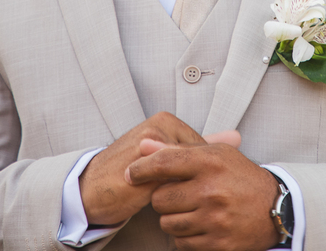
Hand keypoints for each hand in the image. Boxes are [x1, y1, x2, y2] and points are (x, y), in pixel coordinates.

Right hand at [80, 112, 206, 225]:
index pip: (202, 147)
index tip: (191, 180)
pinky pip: (171, 188)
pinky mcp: (143, 173)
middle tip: (182, 191)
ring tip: (172, 197)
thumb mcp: (163, 153)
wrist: (90, 189)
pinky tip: (168, 204)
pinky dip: (175, 199)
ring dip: (184, 191)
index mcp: (164, 120)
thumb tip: (235, 137)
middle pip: (196, 161)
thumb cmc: (127, 171)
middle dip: (195, 180)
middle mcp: (157, 130)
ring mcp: (149, 150)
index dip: (200, 171)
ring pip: (185, 175)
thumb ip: (196, 146)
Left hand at [126, 139, 281, 250]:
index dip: (141, 168)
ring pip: (167, 223)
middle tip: (178, 194)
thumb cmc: (239, 176)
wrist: (274, 208)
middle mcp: (212, 190)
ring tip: (190, 209)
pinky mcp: (218, 243)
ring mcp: (215, 219)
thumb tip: (143, 145)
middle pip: (160, 198)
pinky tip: (199, 225)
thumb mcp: (215, 154)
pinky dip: (185, 235)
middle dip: (163, 197)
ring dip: (172, 218)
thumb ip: (178, 150)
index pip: (164, 163)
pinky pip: (181, 242)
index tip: (132, 173)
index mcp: (211, 162)